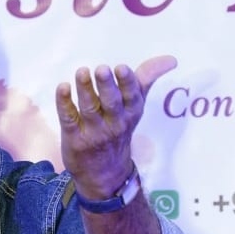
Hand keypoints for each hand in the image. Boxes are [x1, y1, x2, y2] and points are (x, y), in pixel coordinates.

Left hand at [55, 55, 175, 197]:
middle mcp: (114, 123)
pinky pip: (69, 119)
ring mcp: (93, 132)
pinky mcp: (74, 138)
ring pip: (89, 109)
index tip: (121, 67)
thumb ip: (147, 79)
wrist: (105, 173)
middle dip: (107, 86)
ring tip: (82, 72)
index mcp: (131, 113)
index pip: (132, 97)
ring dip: (85, 90)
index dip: (127, 83)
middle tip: (102, 69)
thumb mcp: (136, 107)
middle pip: (111, 103)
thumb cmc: (120, 129)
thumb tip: (171, 59)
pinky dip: (64, 103)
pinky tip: (63, 88)